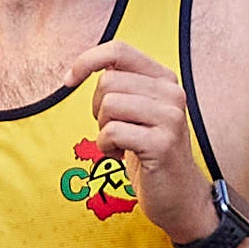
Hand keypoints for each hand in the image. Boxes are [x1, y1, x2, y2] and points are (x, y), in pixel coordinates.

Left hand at [65, 40, 215, 242]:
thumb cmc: (150, 154)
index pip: (118, 50)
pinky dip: (107, 148)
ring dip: (103, 130)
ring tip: (120, 145)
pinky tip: (122, 158)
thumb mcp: (138, 113)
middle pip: (107, 82)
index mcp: (165, 79)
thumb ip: (121, 87)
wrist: (180, 197)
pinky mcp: (161, 144)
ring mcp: (170, 118)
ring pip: (108, 105)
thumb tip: (83, 67)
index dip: (86, 61)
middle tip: (114, 132)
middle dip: (97, 109)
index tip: (68, 81)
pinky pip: (112, 132)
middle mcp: (171, 93)